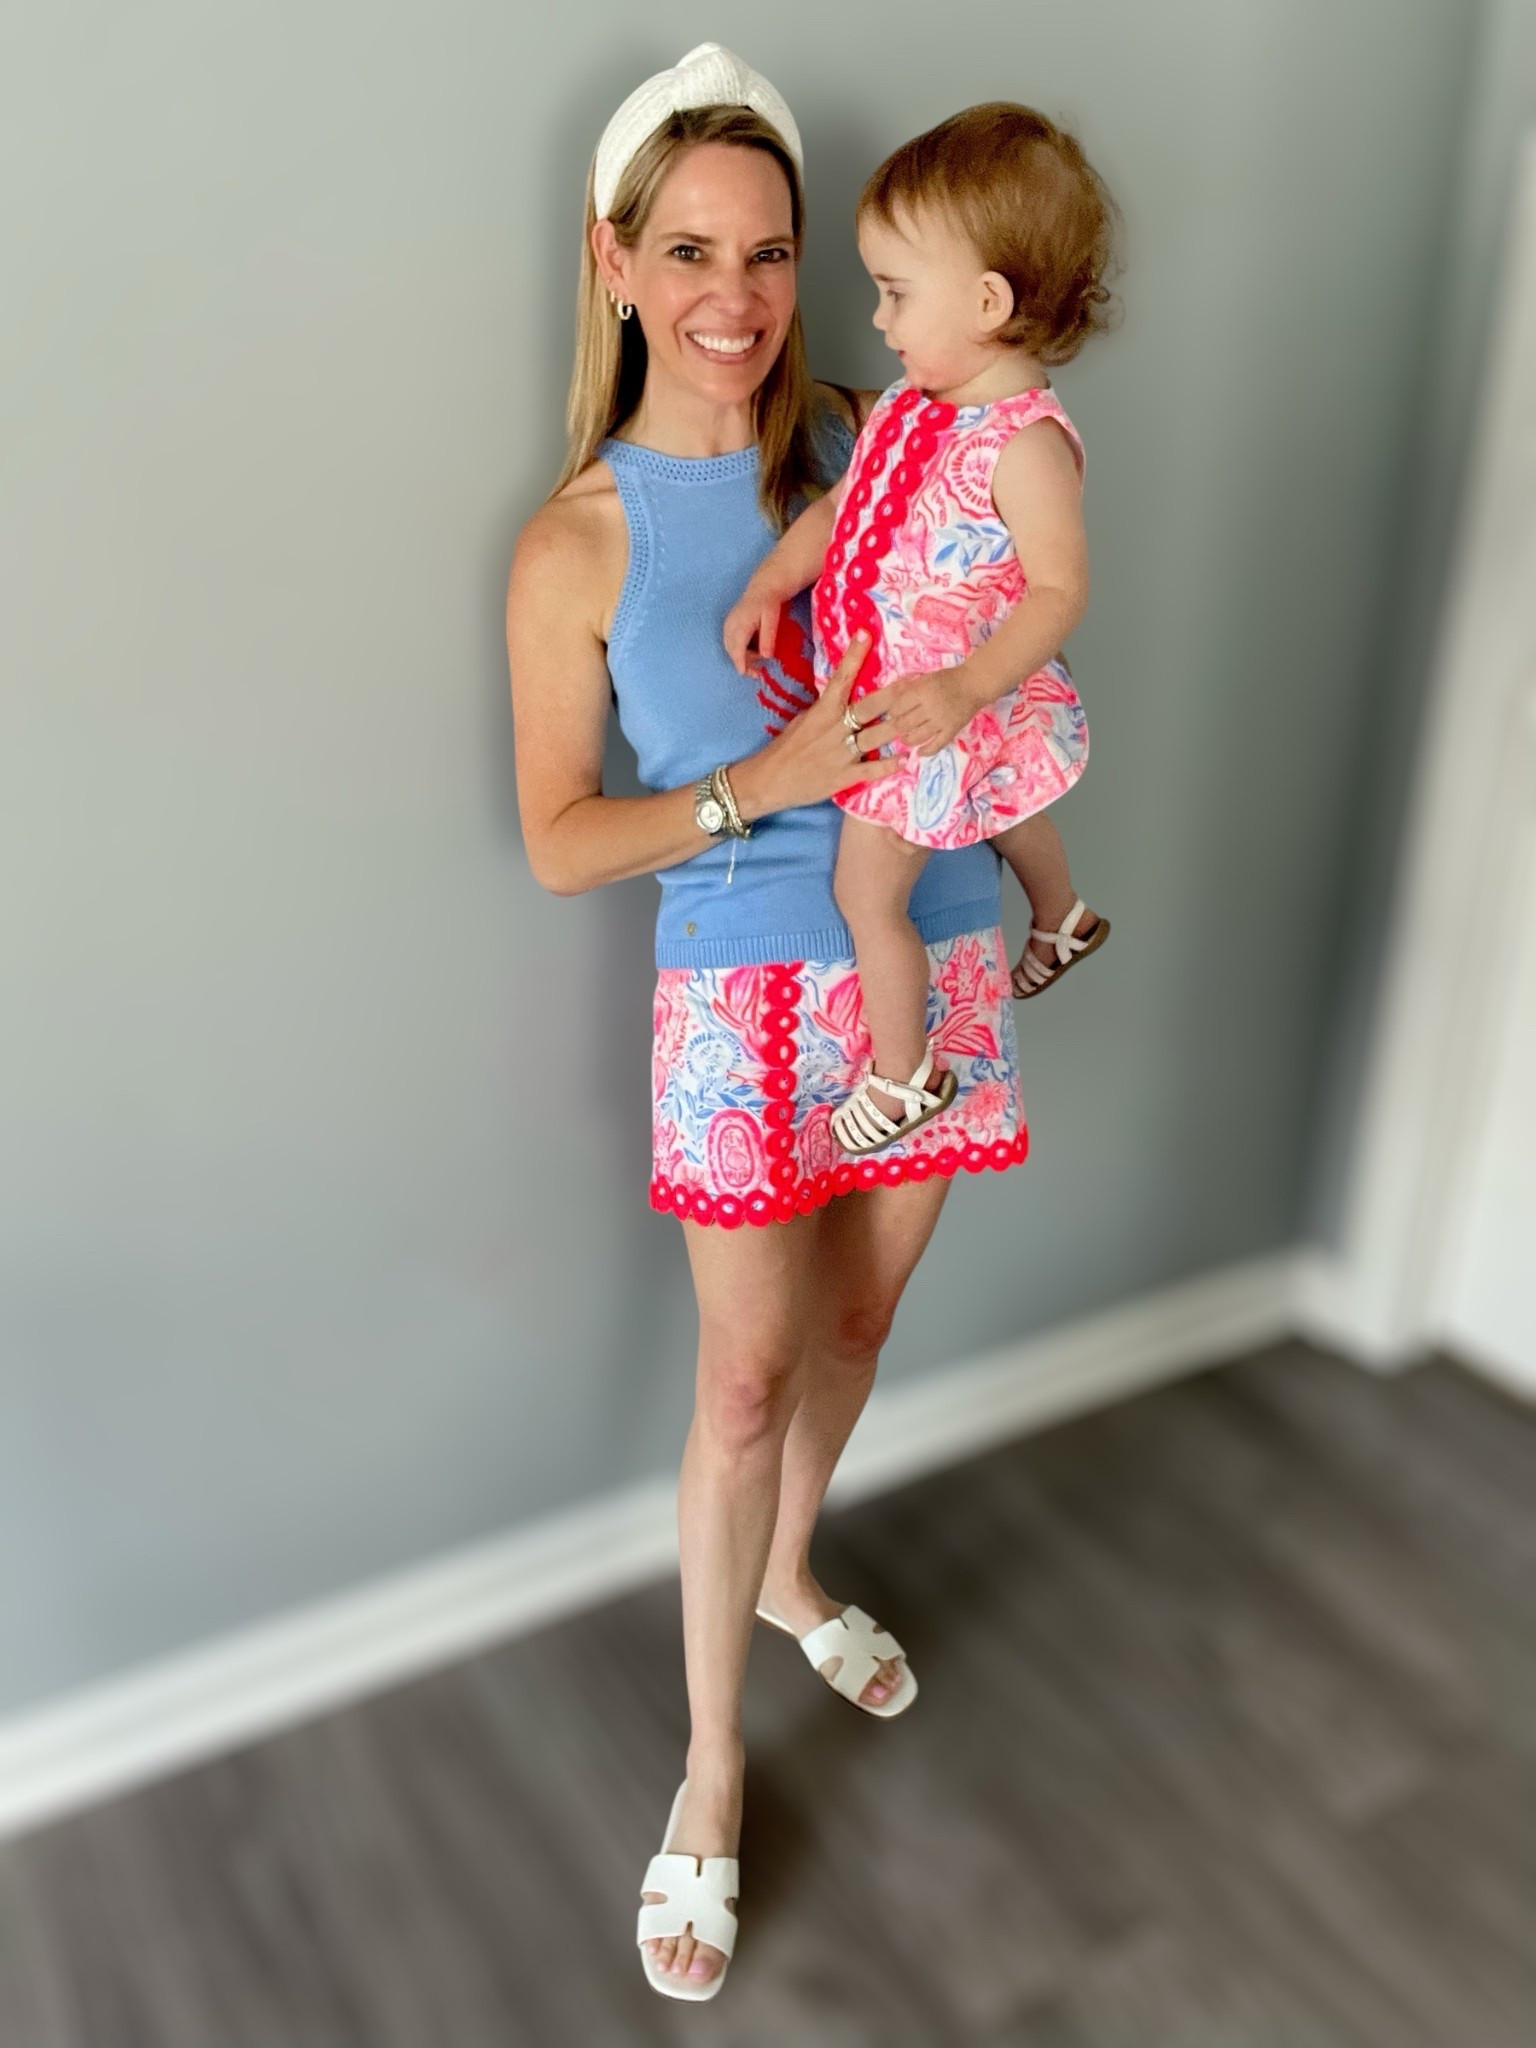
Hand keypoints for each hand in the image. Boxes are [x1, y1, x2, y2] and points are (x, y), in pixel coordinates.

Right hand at [724, 571, 795, 674]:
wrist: (762, 588)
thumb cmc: (769, 604)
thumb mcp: (772, 619)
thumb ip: (768, 637)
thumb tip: (766, 656)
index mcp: (740, 623)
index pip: (737, 647)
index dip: (740, 662)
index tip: (744, 673)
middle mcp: (730, 624)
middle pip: (732, 650)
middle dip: (742, 663)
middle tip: (756, 673)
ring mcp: (727, 625)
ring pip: (730, 647)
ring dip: (741, 657)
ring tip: (757, 662)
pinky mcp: (728, 625)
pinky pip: (731, 642)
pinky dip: (740, 650)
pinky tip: (752, 651)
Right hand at [731, 634, 901, 818]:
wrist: (768, 780)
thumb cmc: (785, 748)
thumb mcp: (803, 721)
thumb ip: (826, 709)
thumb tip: (841, 692)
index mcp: (822, 711)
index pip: (840, 678)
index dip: (854, 656)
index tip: (866, 634)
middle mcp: (834, 729)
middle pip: (867, 707)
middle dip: (892, 695)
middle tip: (915, 682)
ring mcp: (840, 754)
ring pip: (874, 738)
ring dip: (897, 728)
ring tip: (920, 720)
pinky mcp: (842, 777)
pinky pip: (869, 770)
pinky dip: (888, 766)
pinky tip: (905, 760)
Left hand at [877, 665, 983, 757]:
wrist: (974, 684)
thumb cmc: (949, 678)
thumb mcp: (927, 678)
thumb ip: (911, 689)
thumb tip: (893, 700)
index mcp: (922, 692)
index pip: (899, 707)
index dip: (893, 712)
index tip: (893, 714)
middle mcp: (930, 708)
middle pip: (905, 723)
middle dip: (897, 727)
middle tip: (897, 727)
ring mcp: (941, 721)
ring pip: (918, 736)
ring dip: (908, 740)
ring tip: (905, 739)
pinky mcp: (951, 730)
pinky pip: (937, 745)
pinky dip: (927, 751)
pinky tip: (920, 752)